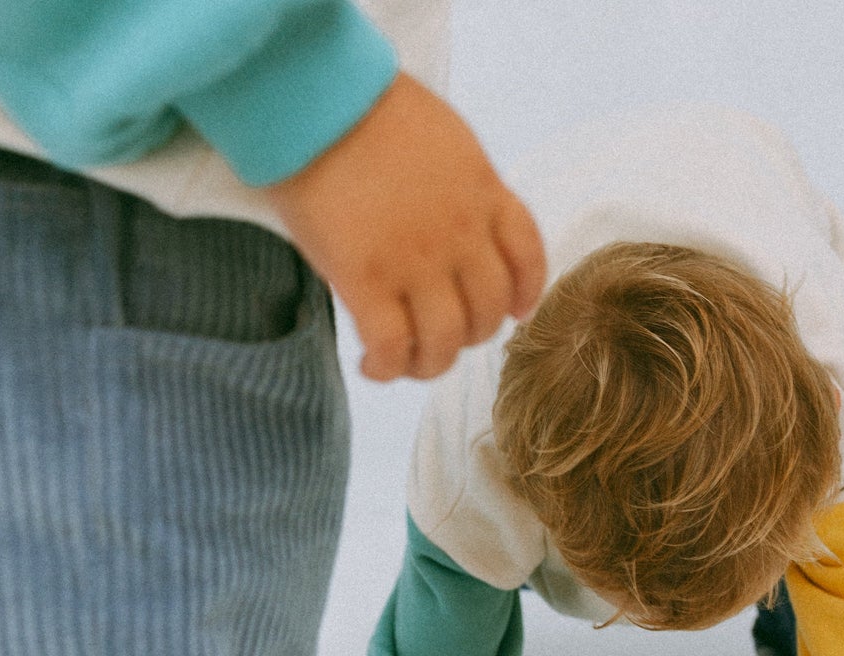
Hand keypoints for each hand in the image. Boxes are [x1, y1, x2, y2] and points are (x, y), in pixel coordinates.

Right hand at [265, 73, 546, 381]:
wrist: (316, 98)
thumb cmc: (365, 106)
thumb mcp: (443, 137)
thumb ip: (459, 184)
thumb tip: (452, 223)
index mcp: (482, 192)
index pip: (527, 256)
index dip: (525, 294)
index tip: (514, 312)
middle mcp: (459, 234)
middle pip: (488, 313)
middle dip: (470, 336)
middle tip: (441, 337)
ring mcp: (415, 261)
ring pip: (446, 341)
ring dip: (430, 364)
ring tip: (407, 362)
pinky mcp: (367, 279)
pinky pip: (391, 347)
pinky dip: (387, 370)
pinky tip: (371, 366)